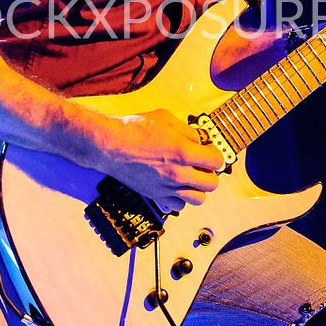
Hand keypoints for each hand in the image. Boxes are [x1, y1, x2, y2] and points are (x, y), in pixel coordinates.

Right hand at [85, 108, 222, 213]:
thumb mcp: (166, 118)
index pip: (216, 161)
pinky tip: (176, 186)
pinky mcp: (156, 195)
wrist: (109, 145)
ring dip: (198, 188)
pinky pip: (178, 206)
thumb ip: (188, 130)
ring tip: (190, 178)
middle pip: (211, 184)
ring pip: (198, 199)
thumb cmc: (133, 129)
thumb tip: (200, 139)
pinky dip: (180, 198)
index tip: (209, 151)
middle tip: (201, 165)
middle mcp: (177, 173)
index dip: (214, 155)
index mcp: (182, 151)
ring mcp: (166, 187)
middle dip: (209, 173)